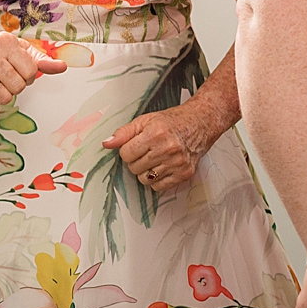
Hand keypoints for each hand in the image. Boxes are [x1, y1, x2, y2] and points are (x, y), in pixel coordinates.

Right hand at [0, 32, 66, 111]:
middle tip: (1, 79)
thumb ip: (40, 60)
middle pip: (19, 85)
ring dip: (1, 96)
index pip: (32, 70)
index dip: (27, 76)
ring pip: (6, 97)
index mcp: (6, 41)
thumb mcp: (15, 52)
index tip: (15, 71)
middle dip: (14, 87)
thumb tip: (62, 66)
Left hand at [101, 100, 222, 192]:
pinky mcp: (184, 174)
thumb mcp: (145, 120)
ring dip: (145, 171)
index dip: (127, 150)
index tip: (134, 145)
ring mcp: (177, 163)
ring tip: (154, 158)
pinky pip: (159, 187)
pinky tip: (162, 166)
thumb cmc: (171, 122)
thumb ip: (124, 132)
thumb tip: (107, 144)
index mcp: (155, 133)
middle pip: (134, 167)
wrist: (199, 124)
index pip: (126, 153)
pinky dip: (156, 179)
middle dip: (135, 160)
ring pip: (145, 179)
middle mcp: (167, 149)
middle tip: (145, 151)